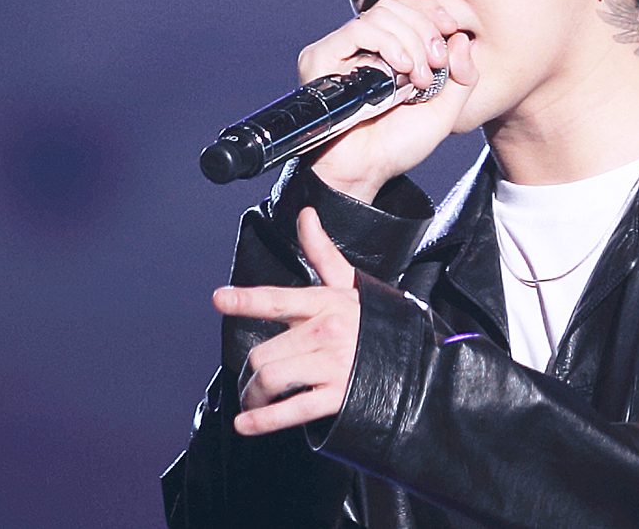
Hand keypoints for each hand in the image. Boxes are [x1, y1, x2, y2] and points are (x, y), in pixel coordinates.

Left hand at [212, 208, 360, 435]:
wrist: (419, 360)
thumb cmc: (378, 320)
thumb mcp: (350, 285)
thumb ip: (321, 253)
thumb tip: (306, 215)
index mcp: (326, 303)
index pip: (278, 300)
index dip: (246, 299)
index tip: (219, 299)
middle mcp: (327, 332)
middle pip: (262, 354)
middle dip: (248, 373)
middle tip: (251, 381)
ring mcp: (332, 366)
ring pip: (270, 379)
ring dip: (253, 395)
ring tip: (255, 400)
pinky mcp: (338, 396)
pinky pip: (291, 410)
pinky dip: (262, 421)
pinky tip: (246, 424)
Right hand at [297, 0, 478, 200]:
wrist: (365, 170)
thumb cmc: (397, 144)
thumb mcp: (444, 110)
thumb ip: (462, 76)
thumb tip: (462, 37)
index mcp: (388, 51)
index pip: (406, 7)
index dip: (431, 11)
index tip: (451, 29)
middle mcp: (363, 46)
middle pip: (395, 5)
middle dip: (424, 29)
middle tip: (436, 62)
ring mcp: (342, 50)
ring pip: (379, 15)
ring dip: (409, 41)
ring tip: (417, 77)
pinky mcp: (322, 58)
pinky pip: (356, 30)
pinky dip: (385, 44)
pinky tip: (399, 70)